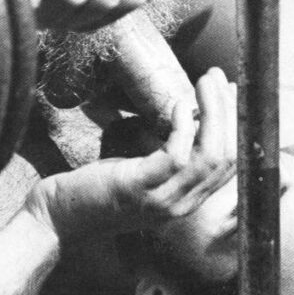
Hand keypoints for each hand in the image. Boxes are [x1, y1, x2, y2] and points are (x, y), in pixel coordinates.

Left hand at [26, 67, 235, 239]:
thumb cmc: (97, 188)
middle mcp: (182, 204)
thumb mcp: (143, 170)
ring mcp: (163, 200)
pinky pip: (178, 156)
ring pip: (210, 155)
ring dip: (213, 112)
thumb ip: (170, 153)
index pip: (230, 164)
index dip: (235, 125)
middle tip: (218, 77)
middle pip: (227, 157)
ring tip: (206, 81)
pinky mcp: (139, 189)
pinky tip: (179, 104)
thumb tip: (191, 113)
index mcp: (186, 200)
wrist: (57, 217)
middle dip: (229, 111)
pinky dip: (184, 125)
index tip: (232, 92)